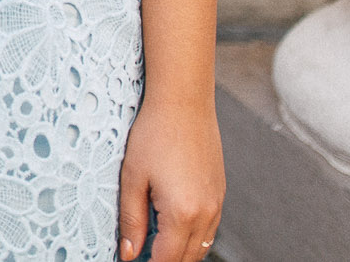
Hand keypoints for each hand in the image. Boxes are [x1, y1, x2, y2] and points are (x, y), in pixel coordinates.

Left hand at [117, 97, 224, 261]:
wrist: (184, 102)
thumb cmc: (153, 134)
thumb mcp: (132, 177)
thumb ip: (131, 220)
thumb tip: (129, 253)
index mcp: (183, 213)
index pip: (167, 260)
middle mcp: (207, 214)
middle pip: (188, 258)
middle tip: (141, 256)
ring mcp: (217, 204)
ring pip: (202, 245)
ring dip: (180, 252)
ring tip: (153, 246)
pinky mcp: (220, 193)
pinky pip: (209, 229)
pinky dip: (192, 236)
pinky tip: (171, 228)